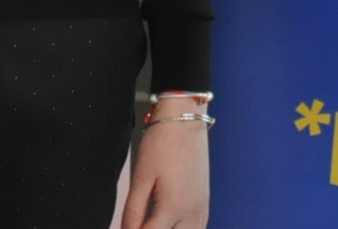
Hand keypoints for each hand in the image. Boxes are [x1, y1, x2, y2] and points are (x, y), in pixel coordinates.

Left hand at [121, 114, 208, 228]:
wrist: (185, 120)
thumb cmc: (162, 143)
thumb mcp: (141, 177)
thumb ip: (133, 211)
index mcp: (173, 208)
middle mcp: (192, 213)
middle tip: (139, 224)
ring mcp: (201, 209)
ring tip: (152, 222)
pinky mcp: (205, 203)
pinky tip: (170, 225)